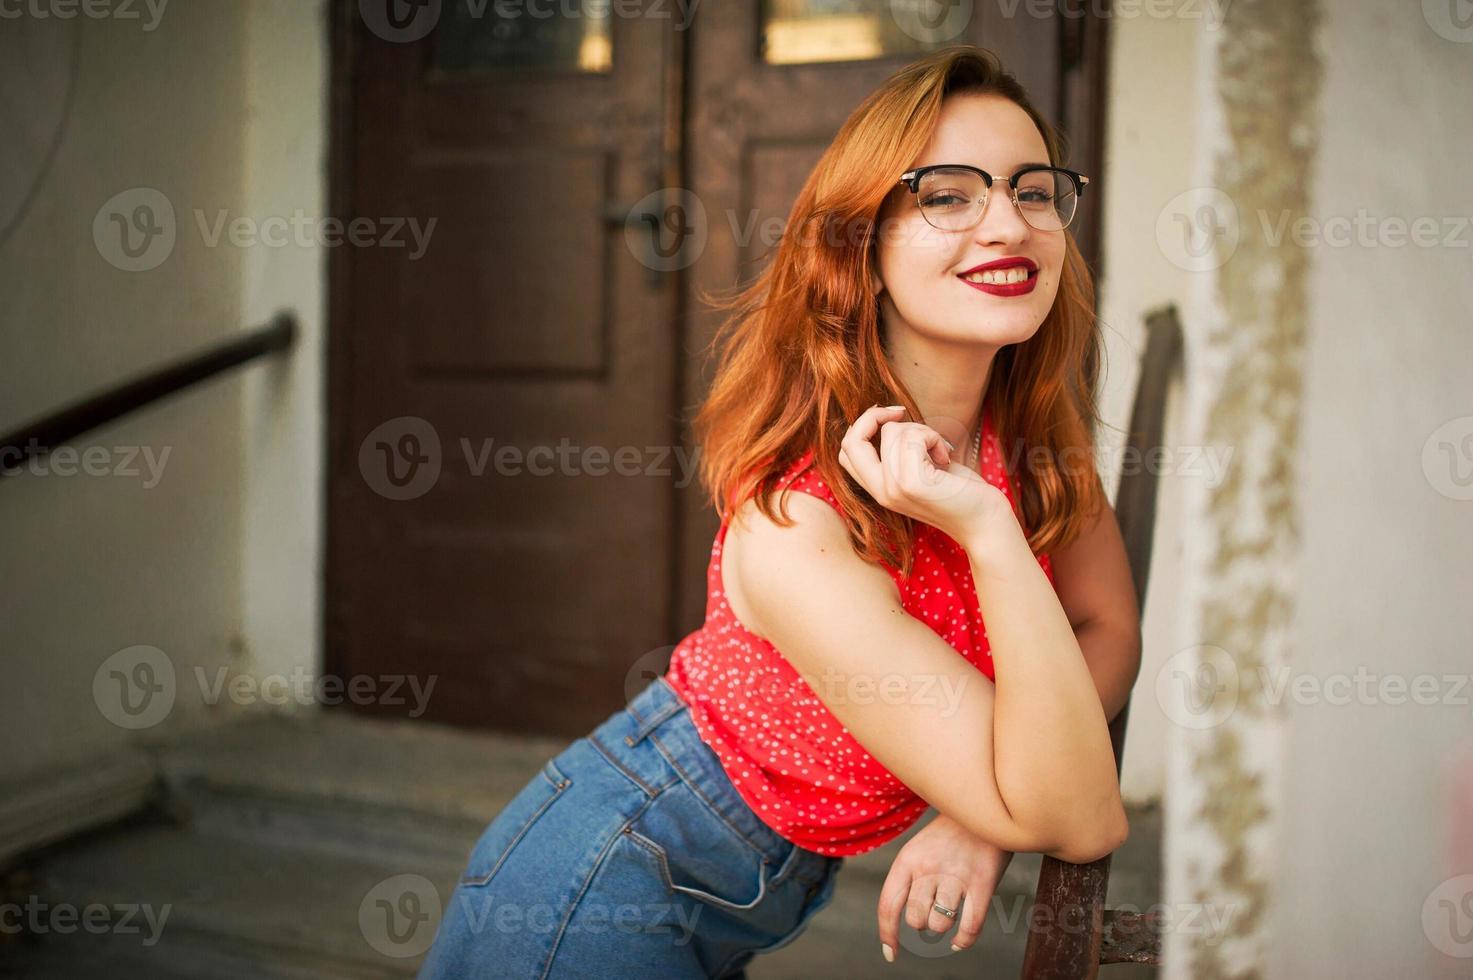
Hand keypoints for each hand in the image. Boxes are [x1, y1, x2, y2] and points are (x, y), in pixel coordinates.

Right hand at [837, 405, 1015, 543]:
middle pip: (852, 441)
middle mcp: (880, 492)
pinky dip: (932, 437)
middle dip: (874, 416)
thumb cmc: (959, 492)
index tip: (890, 418)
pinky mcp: (912, 484)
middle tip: (901, 412)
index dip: (861, 427)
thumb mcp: (922, 468)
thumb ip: (900, 452)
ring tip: (939, 450)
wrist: (985, 523)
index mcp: (879, 490)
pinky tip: (945, 456)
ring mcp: (893, 489)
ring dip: (921, 430)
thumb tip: (890, 418)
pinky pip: (912, 438)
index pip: (846, 453)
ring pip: (892, 432)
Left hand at [877, 811, 1014, 961]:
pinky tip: (959, 941)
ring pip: (940, 925)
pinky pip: (970, 926)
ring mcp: (956, 875)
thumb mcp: (919, 848)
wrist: (982, 808)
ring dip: (943, 927)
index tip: (892, 952)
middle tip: (933, 910)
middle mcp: (928, 868)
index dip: (888, 934)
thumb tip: (906, 921)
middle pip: (916, 920)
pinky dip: (963, 940)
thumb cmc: (948, 835)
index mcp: (908, 859)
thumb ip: (910, 879)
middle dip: (923, 923)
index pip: (888, 905)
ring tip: (950, 912)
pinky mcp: (983, 882)